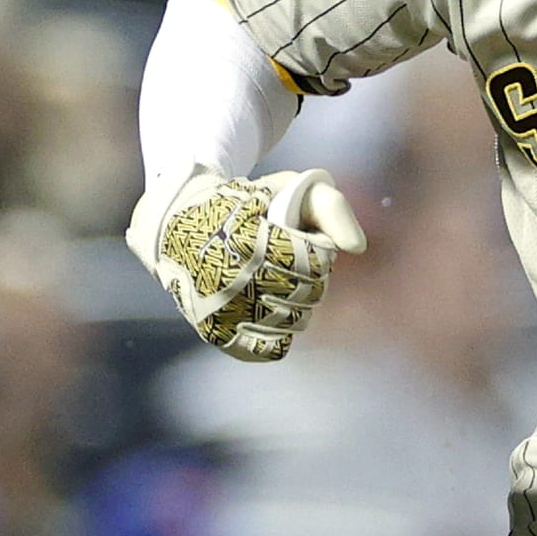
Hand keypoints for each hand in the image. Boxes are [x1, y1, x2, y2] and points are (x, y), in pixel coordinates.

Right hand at [126, 167, 365, 361]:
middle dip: (312, 275)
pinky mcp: (215, 332)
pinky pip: (267, 347)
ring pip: (293, 321)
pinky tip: (272, 308)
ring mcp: (220, 311)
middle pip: (307, 293)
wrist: (179, 222)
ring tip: (278, 280)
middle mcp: (231, 280)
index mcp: (249, 241)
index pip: (314, 262)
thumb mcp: (290, 187)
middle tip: (291, 259)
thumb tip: (357, 248)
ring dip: (298, 302)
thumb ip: (331, 207)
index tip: (302, 238)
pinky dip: (280, 332)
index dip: (318, 250)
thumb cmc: (248, 203)